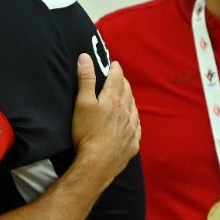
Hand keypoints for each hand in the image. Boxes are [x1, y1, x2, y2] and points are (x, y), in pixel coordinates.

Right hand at [69, 57, 140, 190]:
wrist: (98, 164)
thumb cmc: (87, 132)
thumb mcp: (82, 103)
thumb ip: (85, 79)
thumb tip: (86, 56)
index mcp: (114, 99)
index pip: (117, 78)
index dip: (115, 69)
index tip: (114, 64)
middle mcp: (127, 111)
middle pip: (127, 91)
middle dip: (123, 82)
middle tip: (118, 78)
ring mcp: (132, 128)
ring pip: (134, 108)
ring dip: (130, 100)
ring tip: (125, 97)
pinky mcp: (133, 143)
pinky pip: (136, 127)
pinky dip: (134, 119)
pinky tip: (132, 122)